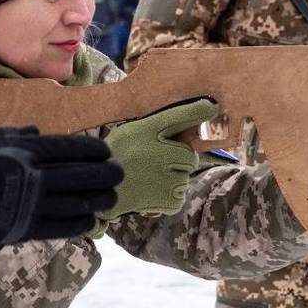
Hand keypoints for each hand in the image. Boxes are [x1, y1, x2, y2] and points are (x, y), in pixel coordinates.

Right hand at [0, 128, 122, 263]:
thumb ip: (12, 135)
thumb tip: (38, 132)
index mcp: (23, 151)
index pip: (67, 149)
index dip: (91, 151)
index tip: (106, 152)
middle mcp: (33, 177)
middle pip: (79, 176)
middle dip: (103, 175)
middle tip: (118, 174)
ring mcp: (30, 205)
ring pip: (75, 202)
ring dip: (97, 199)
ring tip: (111, 198)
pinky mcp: (23, 230)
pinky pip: (59, 228)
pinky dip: (78, 224)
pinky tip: (90, 221)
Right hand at [98, 99, 218, 229]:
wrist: (95, 191)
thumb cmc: (113, 159)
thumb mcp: (129, 133)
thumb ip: (154, 128)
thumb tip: (186, 127)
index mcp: (148, 130)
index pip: (182, 114)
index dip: (200, 110)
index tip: (213, 106)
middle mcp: (162, 150)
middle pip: (189, 155)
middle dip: (177, 162)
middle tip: (153, 166)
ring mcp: (168, 175)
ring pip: (184, 178)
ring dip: (171, 182)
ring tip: (145, 181)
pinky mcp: (169, 197)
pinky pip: (178, 197)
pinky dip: (167, 200)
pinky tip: (148, 195)